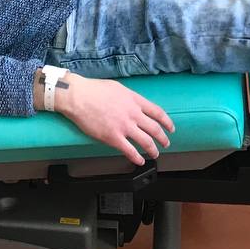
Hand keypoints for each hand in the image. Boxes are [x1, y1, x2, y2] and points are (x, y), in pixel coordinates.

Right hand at [48, 72, 174, 164]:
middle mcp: (133, 114)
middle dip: (163, 138)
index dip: (167, 122)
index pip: (158, 112)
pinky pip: (129, 151)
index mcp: (135, 100)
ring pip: (146, 142)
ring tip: (155, 154)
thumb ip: (130, 98)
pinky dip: (137, 157)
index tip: (170, 128)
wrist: (78, 96)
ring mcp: (124, 126)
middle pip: (155, 129)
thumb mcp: (118, 88)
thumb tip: (135, 104)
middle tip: (166, 143)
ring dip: (153, 149)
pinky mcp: (113, 137)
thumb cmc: (94, 90)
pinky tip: (140, 161)